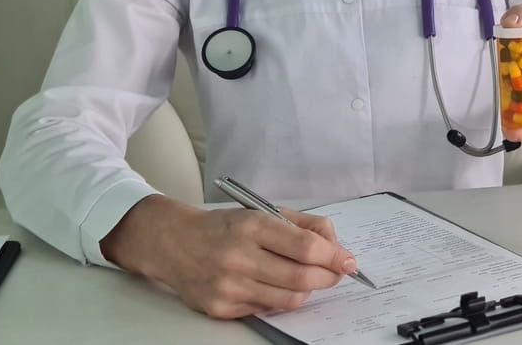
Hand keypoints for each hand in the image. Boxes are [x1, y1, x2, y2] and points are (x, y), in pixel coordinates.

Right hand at [101, 195, 358, 318]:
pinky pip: (268, 309)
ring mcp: (228, 286)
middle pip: (302, 277)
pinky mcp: (221, 308)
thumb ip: (304, 224)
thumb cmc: (225, 226)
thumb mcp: (263, 211)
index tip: (349, 260)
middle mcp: (238, 257)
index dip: (334, 256)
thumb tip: (337, 246)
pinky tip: (278, 284)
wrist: (173, 243)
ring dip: (309, 290)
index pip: (305, 247)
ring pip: (289, 299)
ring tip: (310, 277)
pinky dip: (282, 298)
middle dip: (329, 276)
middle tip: (337, 272)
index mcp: (252, 225)